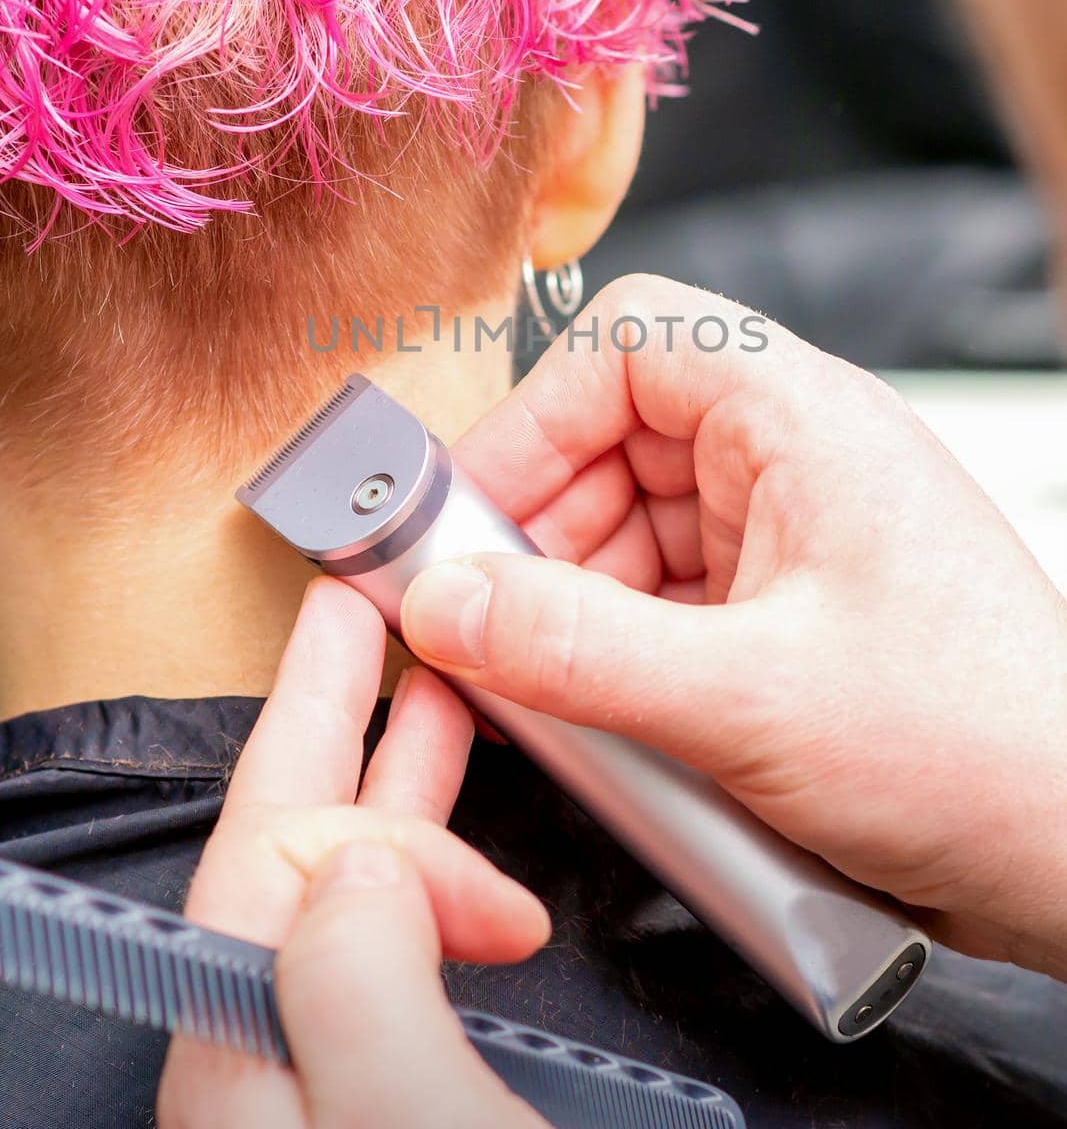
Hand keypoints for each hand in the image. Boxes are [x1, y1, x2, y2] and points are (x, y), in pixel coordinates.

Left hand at [156, 577, 549, 1127]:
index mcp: (238, 1034)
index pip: (283, 847)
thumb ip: (359, 973)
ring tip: (439, 699)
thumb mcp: (400, 1116)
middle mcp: (259, 1043)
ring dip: (393, 775)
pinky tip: (463, 858)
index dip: (395, 816)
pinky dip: (422, 860)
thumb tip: (365, 857)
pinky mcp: (364, 1093)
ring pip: (339, 880)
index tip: (499, 867)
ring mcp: (305, 1067)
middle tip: (361, 608)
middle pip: (287, 834)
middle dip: (332, 708)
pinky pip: (378, 932)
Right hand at [399, 274, 1066, 978]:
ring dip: (569, 605)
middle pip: (611, 446)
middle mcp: (794, 458)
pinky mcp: (785, 611)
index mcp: (801, 417)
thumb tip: (447, 606)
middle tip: (477, 624)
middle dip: (536, 535)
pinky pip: (664, 600)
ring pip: (629, 531)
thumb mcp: (747, 701)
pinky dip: (614, 649)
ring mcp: (789, 537)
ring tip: (538, 692)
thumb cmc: (982, 747)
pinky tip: (598, 718)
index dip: (533, 415)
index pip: (630, 343)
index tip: (468, 511)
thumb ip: (575, 650)